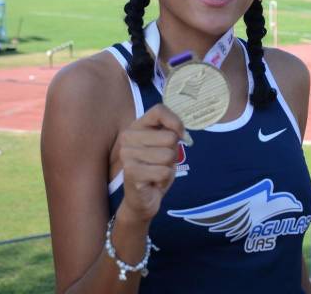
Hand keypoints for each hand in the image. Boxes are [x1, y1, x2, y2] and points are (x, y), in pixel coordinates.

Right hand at [117, 104, 184, 222]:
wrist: (141, 199)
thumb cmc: (155, 169)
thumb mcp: (165, 147)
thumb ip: (172, 133)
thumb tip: (183, 134)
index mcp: (136, 126)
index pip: (159, 110)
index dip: (176, 122)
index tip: (181, 135)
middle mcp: (127, 137)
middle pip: (169, 137)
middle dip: (172, 153)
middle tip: (161, 163)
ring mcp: (127, 154)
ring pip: (168, 155)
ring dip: (168, 168)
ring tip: (156, 172)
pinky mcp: (131, 172)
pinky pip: (164, 172)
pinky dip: (164, 179)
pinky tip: (154, 182)